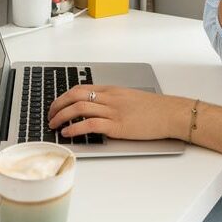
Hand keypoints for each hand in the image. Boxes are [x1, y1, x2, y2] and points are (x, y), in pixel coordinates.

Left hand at [47, 85, 189, 140]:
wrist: (171, 113)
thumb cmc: (154, 109)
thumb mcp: (129, 99)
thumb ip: (112, 102)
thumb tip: (96, 111)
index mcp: (112, 90)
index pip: (80, 88)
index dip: (63, 97)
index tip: (55, 106)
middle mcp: (110, 98)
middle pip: (75, 95)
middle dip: (57, 105)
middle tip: (50, 116)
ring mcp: (113, 111)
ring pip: (80, 108)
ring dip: (62, 116)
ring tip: (54, 125)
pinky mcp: (118, 126)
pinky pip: (91, 124)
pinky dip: (75, 128)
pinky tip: (68, 133)